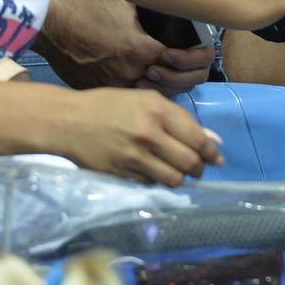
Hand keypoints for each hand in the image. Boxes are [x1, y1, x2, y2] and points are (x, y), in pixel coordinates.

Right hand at [32, 0, 213, 92]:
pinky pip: (134, 98)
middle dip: (190, 76)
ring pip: (155, 96)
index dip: (198, 58)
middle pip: (174, 84)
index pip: (182, 61)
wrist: (51, 26)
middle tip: (196, 68)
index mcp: (140, 48)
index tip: (203, 52)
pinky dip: (146, 93)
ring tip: (180, 77)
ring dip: (170, 87)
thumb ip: (154, 1)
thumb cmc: (86, 6)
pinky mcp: (103, 92)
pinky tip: (154, 84)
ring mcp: (116, 86)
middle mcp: (131, 72)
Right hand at [57, 87, 224, 185]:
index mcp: (158, 109)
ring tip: (178, 173)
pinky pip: (153, 184)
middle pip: (190, 162)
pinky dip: (159, 181)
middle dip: (199, 169)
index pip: (197, 138)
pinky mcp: (123, 173)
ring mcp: (135, 156)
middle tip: (198, 169)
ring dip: (181, 179)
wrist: (68, 121)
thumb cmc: (109, 105)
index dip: (211, 152)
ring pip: (174, 179)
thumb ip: (179, 119)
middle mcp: (149, 133)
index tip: (216, 159)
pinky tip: (155, 172)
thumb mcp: (145, 100)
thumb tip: (212, 140)